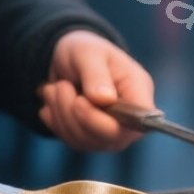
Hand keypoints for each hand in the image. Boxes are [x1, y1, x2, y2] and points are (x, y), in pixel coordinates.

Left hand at [38, 29, 152, 152]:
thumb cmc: (85, 51)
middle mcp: (130, 118)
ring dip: (61, 113)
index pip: (136, 123)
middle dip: (75, 114)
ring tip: (57, 86)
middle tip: (61, 86)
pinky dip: (56, 120)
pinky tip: (55, 100)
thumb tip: (105, 100)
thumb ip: (97, 75)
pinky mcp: (92, 139)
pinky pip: (72, 141)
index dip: (105, 121)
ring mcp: (111, 132)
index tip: (79, 101)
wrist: (67, 60)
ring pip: (84, 140)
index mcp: (139, 92)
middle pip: (107, 137)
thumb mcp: (88, 52)